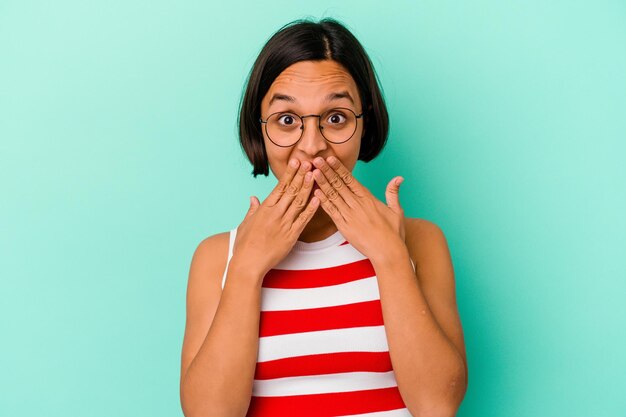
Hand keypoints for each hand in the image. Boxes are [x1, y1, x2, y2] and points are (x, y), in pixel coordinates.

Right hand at [233, 159, 318, 277]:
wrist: (248, 262)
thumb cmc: (244, 244)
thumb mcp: (246, 223)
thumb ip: (252, 209)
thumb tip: (253, 198)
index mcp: (264, 208)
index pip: (280, 186)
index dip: (290, 173)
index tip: (296, 161)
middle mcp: (275, 214)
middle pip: (291, 191)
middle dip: (301, 175)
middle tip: (309, 162)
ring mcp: (284, 224)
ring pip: (299, 202)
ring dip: (308, 187)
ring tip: (315, 174)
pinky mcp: (291, 236)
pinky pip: (303, 220)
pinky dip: (312, 209)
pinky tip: (318, 198)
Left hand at [311, 156, 405, 262]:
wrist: (388, 252)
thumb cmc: (393, 233)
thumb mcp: (396, 210)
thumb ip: (393, 193)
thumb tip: (399, 178)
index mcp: (368, 199)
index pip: (351, 179)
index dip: (339, 168)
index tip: (330, 158)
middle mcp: (357, 205)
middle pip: (339, 184)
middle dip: (327, 171)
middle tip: (316, 160)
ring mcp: (350, 216)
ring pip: (333, 196)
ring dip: (322, 183)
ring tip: (313, 172)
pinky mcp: (344, 227)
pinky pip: (331, 212)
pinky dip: (323, 202)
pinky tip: (316, 193)